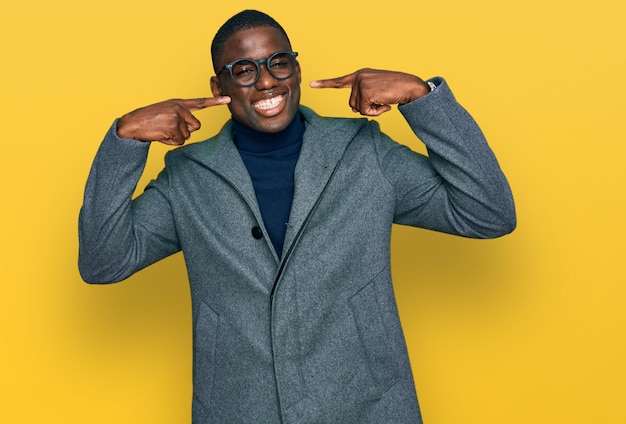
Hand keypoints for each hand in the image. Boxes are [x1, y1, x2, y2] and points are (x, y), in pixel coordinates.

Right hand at [117, 97, 230, 144]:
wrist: (132, 124)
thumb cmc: (149, 120)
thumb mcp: (166, 113)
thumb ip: (181, 117)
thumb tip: (193, 128)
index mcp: (178, 103)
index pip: (200, 102)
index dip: (215, 101)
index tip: (228, 99)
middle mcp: (179, 108)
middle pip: (196, 126)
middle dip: (185, 131)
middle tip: (168, 128)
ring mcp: (177, 117)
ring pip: (187, 135)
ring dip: (176, 137)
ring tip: (162, 130)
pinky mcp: (173, 126)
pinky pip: (179, 141)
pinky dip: (170, 142)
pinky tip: (160, 135)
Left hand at [309, 68, 429, 115]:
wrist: (410, 86)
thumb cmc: (396, 90)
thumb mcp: (376, 90)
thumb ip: (362, 97)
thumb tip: (353, 109)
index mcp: (360, 75)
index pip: (339, 81)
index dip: (325, 84)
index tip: (311, 84)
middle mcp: (359, 77)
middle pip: (351, 103)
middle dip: (366, 107)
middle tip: (381, 101)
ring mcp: (361, 83)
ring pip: (357, 108)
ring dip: (371, 110)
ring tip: (384, 101)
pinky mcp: (365, 91)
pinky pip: (364, 111)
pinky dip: (375, 112)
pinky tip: (385, 104)